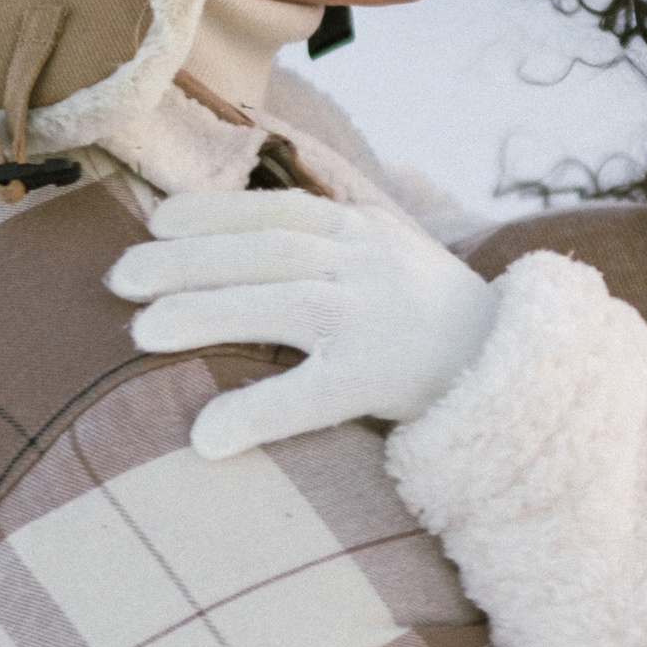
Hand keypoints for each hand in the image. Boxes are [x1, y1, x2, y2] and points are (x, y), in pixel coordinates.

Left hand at [107, 190, 496, 457]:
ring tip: (139, 334)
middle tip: (118, 279)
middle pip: (261, 251)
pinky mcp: (384, 380)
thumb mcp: (393, 260)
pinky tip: (206, 436)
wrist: (528, 373)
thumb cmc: (440, 324)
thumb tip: (251, 244)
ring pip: (277, 303)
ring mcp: (376, 317)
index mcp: (364, 232)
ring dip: (203, 313)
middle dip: (185, 260)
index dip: (211, 212)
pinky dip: (254, 412)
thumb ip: (332, 248)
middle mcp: (367, 263)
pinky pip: (310, 396)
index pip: (276, 210)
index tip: (154, 220)